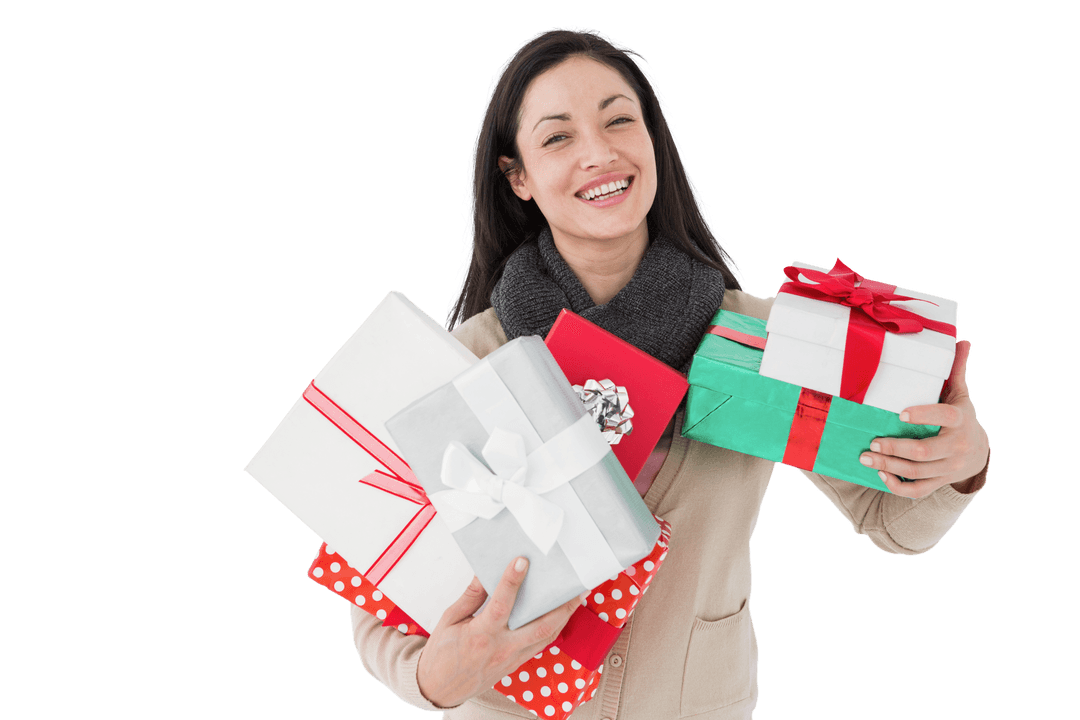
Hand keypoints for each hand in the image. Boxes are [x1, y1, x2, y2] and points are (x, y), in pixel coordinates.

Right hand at [416, 557, 585, 708]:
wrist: (439, 688)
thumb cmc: (442, 654)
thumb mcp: (449, 620)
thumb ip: (471, 596)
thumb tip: (485, 572)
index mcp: (481, 634)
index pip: (502, 605)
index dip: (512, 581)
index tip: (522, 560)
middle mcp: (502, 648)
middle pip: (540, 625)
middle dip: (561, 605)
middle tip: (574, 584)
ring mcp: (512, 658)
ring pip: (547, 636)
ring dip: (565, 615)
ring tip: (576, 595)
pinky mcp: (516, 663)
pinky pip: (540, 644)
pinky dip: (553, 628)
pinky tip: (560, 614)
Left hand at [859, 340, 989, 498]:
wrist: (979, 453)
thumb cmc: (960, 417)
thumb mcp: (960, 395)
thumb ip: (956, 371)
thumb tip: (962, 342)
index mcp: (960, 420)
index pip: (944, 416)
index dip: (923, 415)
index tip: (900, 414)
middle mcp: (957, 446)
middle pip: (924, 451)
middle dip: (895, 448)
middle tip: (871, 443)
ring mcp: (949, 467)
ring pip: (917, 471)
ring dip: (889, 466)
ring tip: (865, 458)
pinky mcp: (940, 481)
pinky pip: (918, 490)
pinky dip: (898, 486)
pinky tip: (881, 475)